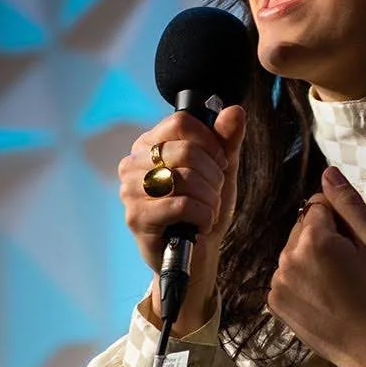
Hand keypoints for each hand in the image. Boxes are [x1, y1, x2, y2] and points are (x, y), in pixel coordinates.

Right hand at [119, 105, 245, 335]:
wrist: (195, 255)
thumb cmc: (203, 208)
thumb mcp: (222, 171)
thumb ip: (227, 140)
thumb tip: (235, 110)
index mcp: (149, 144)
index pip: (180, 123)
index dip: (210, 141)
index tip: (220, 162)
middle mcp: (133, 163)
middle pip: (186, 151)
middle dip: (214, 176)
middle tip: (216, 192)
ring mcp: (130, 190)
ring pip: (185, 178)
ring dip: (210, 198)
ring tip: (209, 210)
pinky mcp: (135, 217)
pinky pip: (181, 205)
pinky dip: (202, 215)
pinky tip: (201, 224)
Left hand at [268, 165, 365, 366]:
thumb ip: (348, 204)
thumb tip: (328, 172)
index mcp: (313, 239)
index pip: (318, 204)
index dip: (340, 220)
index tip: (354, 245)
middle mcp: (287, 257)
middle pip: (302, 227)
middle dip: (322, 237)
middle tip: (347, 266)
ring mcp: (277, 282)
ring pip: (293, 252)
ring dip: (309, 258)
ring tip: (335, 284)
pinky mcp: (274, 303)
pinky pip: (285, 275)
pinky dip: (300, 280)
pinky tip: (321, 296)